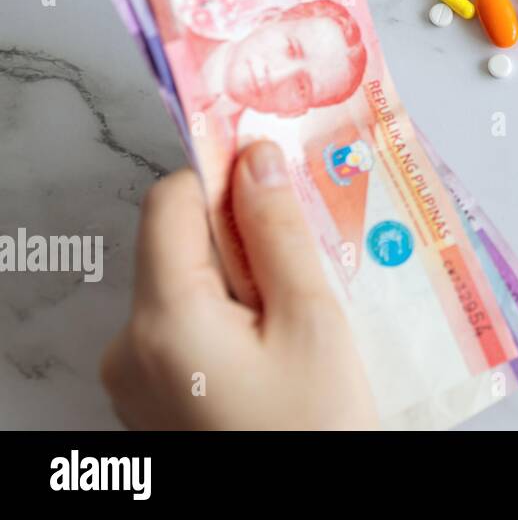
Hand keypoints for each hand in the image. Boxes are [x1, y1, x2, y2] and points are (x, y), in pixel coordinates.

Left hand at [101, 142, 378, 428]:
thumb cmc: (316, 429)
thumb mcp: (313, 322)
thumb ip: (279, 234)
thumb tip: (256, 158)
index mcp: (162, 319)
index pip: (170, 202)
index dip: (226, 178)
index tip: (281, 177)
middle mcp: (129, 346)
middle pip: (182, 248)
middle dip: (249, 241)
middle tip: (317, 261)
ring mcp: (135, 380)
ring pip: (190, 289)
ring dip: (248, 283)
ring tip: (308, 317)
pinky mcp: (153, 402)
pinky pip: (188, 331)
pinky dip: (235, 321)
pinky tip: (285, 348)